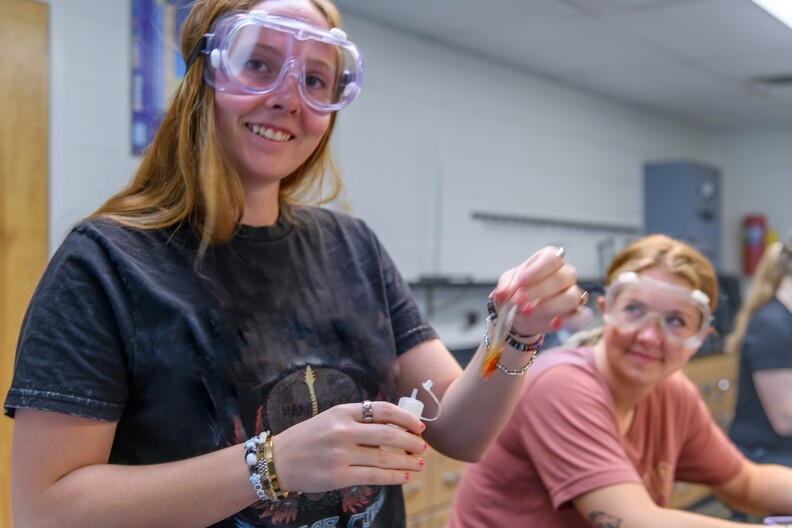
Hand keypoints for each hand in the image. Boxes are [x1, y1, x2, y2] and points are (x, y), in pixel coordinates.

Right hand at [270, 401, 426, 493]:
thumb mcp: (330, 419)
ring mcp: (340, 454)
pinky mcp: (338, 476)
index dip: (406, 418)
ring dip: (407, 461)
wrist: (277, 460)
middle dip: (411, 441)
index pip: (383, 410)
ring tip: (421, 462)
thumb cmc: (307, 438)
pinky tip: (406, 476)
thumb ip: (357, 419)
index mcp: (342, 411)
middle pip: (388, 435)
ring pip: (384, 457)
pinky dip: (394, 476)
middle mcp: (343, 430)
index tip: (419, 426)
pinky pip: (374, 476)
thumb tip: (394, 426)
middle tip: (423, 446)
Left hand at [490, 246, 584, 335]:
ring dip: (548, 306)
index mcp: (549, 259)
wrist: (516, 314)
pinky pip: (584, 317)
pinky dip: (570, 321)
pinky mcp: (576, 314)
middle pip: (561, 278)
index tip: (521, 282)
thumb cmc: (515, 292)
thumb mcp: (506, 285)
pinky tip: (553, 323)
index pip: (552, 258)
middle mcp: (565, 274)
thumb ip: (505, 287)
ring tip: (527, 312)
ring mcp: (573, 293)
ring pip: (571, 297)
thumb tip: (502, 294)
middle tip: (518, 302)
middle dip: (538, 292)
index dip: (536, 270)